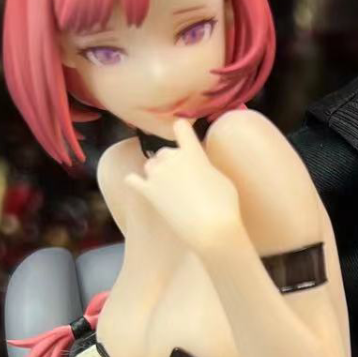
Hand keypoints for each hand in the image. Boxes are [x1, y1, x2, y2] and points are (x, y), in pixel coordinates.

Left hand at [125, 118, 242, 252]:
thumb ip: (205, 166)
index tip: (183, 134)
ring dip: (156, 172)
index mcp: (192, 152)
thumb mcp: (221, 178)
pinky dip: (134, 181)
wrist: (211, 229)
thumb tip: (198, 167)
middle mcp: (172, 159)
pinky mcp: (148, 192)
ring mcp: (157, 175)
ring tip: (167, 187)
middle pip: (164, 151)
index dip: (181, 130)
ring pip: (150, 165)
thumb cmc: (224, 206)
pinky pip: (132, 180)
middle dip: (171, 161)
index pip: (181, 127)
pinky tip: (137, 183)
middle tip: (182, 178)